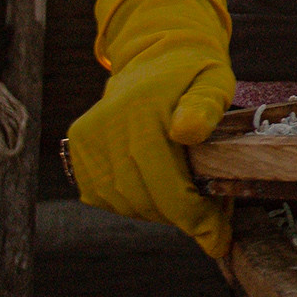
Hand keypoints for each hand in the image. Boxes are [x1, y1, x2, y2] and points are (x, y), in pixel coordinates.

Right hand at [66, 0, 235, 257]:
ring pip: (124, 202)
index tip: (218, 240)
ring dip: (158, 209)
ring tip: (186, 195)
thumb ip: (206, 106)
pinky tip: (156, 183)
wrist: (155, 56)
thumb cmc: (194, 74)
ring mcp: (87, 140)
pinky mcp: (78, 149)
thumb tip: (188, 132)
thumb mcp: (214, 81)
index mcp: (141, 111)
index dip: (194, 218)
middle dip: (182, 215)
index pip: (165, 185)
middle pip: (145, 200)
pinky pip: (105, 195)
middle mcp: (107, 127)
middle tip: (210, 216)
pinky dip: (134, 200)